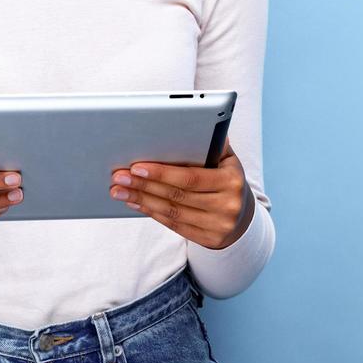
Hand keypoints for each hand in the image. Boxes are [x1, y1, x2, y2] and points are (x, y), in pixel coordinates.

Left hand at [110, 138, 254, 248]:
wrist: (244, 217)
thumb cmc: (227, 180)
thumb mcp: (228, 160)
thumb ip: (215, 144)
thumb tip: (201, 121)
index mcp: (231, 181)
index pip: (191, 177)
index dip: (162, 173)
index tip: (136, 166)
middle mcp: (227, 205)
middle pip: (177, 195)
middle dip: (144, 185)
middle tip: (119, 177)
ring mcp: (218, 226)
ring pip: (172, 212)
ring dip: (142, 200)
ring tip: (119, 190)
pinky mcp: (209, 240)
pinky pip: (174, 225)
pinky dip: (152, 212)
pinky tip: (135, 203)